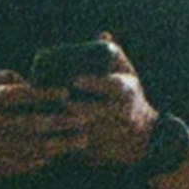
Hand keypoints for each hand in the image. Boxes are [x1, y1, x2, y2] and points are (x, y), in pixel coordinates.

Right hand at [0, 70, 91, 182]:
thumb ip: (3, 77)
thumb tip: (32, 80)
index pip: (19, 96)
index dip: (44, 95)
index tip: (65, 93)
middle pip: (32, 125)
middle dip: (61, 122)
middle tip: (84, 118)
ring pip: (36, 148)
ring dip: (62, 144)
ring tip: (83, 139)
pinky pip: (30, 163)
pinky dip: (47, 158)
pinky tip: (61, 152)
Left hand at [41, 55, 166, 169]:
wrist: (145, 138)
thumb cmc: (131, 99)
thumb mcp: (129, 76)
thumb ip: (115, 54)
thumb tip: (102, 34)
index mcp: (126, 93)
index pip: (110, 87)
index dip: (92, 83)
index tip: (74, 79)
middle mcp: (121, 116)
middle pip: (92, 112)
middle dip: (71, 107)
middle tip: (54, 98)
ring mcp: (110, 137)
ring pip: (81, 131)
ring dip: (61, 125)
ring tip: (43, 114)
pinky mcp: (99, 154)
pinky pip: (75, 149)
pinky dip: (60, 142)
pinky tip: (47, 135)